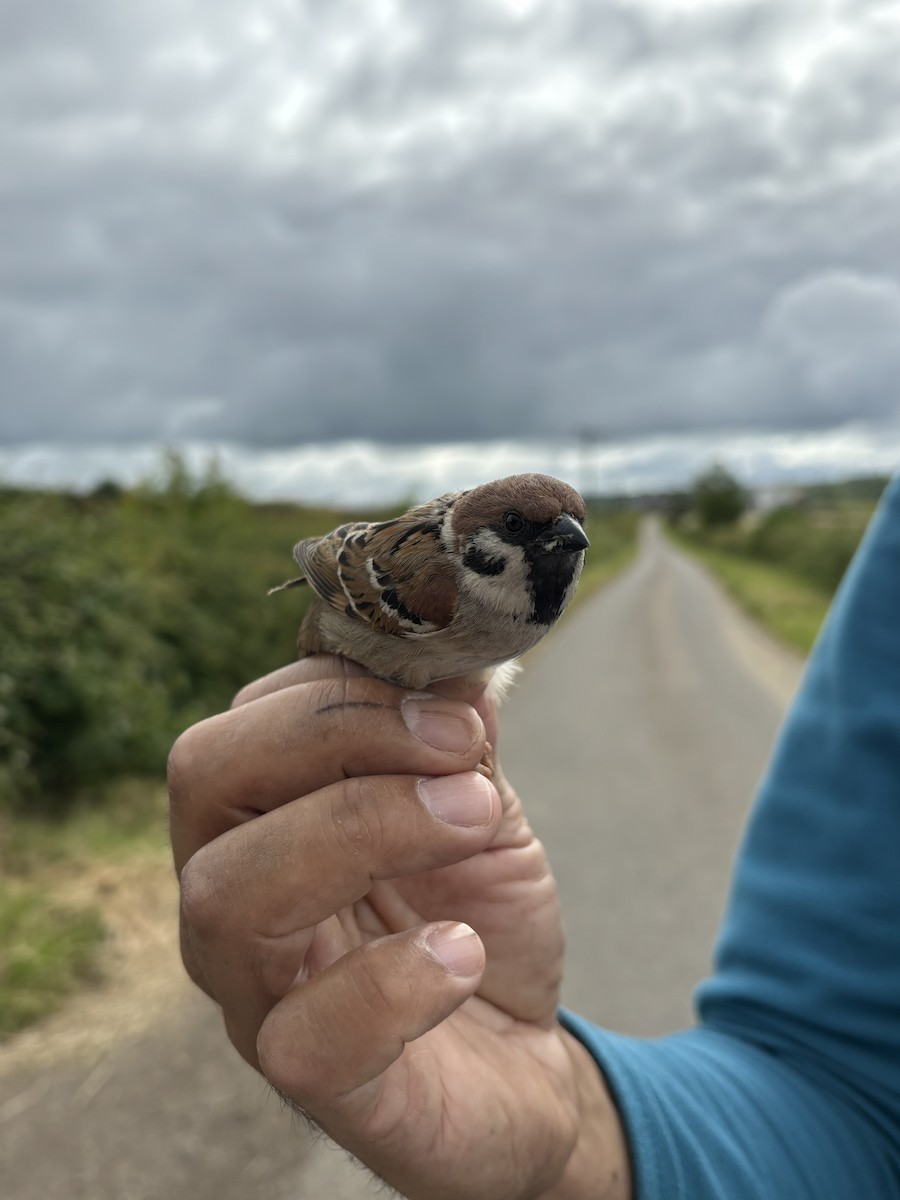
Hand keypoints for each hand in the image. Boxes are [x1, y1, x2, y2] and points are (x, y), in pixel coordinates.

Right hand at [168, 656, 629, 1199]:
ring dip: (365, 828)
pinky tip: (462, 952)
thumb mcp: (477, 808)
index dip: (348, 688)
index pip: (249, 715)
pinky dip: (392, 981)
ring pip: (229, 891)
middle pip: (205, 774)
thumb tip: (461, 658)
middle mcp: (231, 891)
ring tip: (472, 818)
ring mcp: (254, 989)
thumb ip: (458, 739)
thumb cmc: (474, 919)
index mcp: (261, 814)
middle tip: (457, 751)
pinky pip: (302, 1037)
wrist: (517, 1057)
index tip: (457, 701)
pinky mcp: (309, 1078)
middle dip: (337, 735)